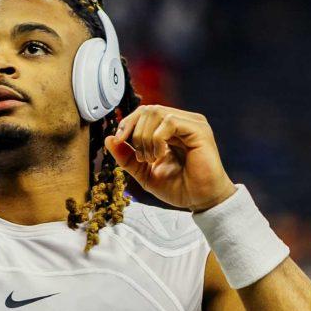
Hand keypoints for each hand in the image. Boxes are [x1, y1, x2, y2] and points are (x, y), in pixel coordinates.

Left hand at [106, 105, 234, 211]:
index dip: (127, 124)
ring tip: (151, 158)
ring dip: (145, 137)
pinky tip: (161, 155)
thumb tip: (110, 139)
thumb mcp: (144, 173)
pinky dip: (157, 138)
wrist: (201, 201)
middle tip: (141, 157)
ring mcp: (192, 123)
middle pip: (147, 109)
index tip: (119, 141)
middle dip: (135, 132)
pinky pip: (169, 121)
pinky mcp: (199, 129)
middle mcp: (182, 122)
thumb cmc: (180, 188)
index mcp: (170, 129)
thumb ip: (127, 157)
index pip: (144, 113)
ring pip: (156, 112)